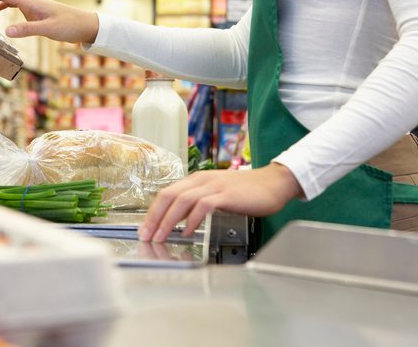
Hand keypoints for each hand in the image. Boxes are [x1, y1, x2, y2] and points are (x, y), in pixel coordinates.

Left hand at [138, 163, 302, 242]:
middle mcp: (201, 180)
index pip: (166, 194)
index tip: (144, 229)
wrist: (273, 182)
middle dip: (154, 217)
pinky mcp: (226, 194)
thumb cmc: (245, 191)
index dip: (152, 212)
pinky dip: (193, 219)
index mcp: (196, 180)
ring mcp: (213, 186)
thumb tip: (178, 221)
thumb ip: (198, 204)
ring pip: (182, 201)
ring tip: (161, 237)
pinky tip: (188, 231)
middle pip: (168, 196)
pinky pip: (203, 206)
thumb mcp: (216, 194)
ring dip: (168, 221)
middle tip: (146, 236)